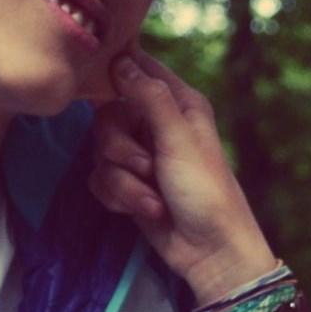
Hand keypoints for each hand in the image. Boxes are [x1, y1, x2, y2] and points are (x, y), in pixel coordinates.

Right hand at [88, 51, 277, 302]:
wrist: (210, 251)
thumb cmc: (205, 190)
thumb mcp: (179, 138)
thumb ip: (149, 96)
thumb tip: (120, 60)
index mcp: (178, 102)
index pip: (138, 67)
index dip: (115, 71)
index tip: (101, 85)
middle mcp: (157, 124)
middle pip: (107, 116)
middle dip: (120, 148)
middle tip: (147, 167)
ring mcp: (141, 155)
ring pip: (101, 153)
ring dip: (125, 182)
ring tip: (155, 199)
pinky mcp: (128, 185)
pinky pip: (100, 180)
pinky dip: (120, 198)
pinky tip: (147, 210)